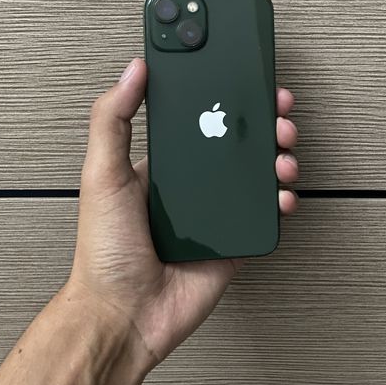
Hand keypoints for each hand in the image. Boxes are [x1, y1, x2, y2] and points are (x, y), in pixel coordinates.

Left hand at [69, 58, 298, 370]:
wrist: (124, 313)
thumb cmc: (105, 249)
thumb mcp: (102, 173)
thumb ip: (113, 119)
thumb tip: (133, 71)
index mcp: (162, 166)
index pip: (199, 121)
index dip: (223, 99)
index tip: (243, 80)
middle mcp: (191, 187)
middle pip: (236, 144)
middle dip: (263, 123)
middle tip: (277, 112)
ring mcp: (215, 215)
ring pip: (256, 176)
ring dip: (278, 156)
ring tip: (284, 149)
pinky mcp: (233, 242)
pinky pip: (264, 215)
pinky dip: (281, 200)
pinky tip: (283, 192)